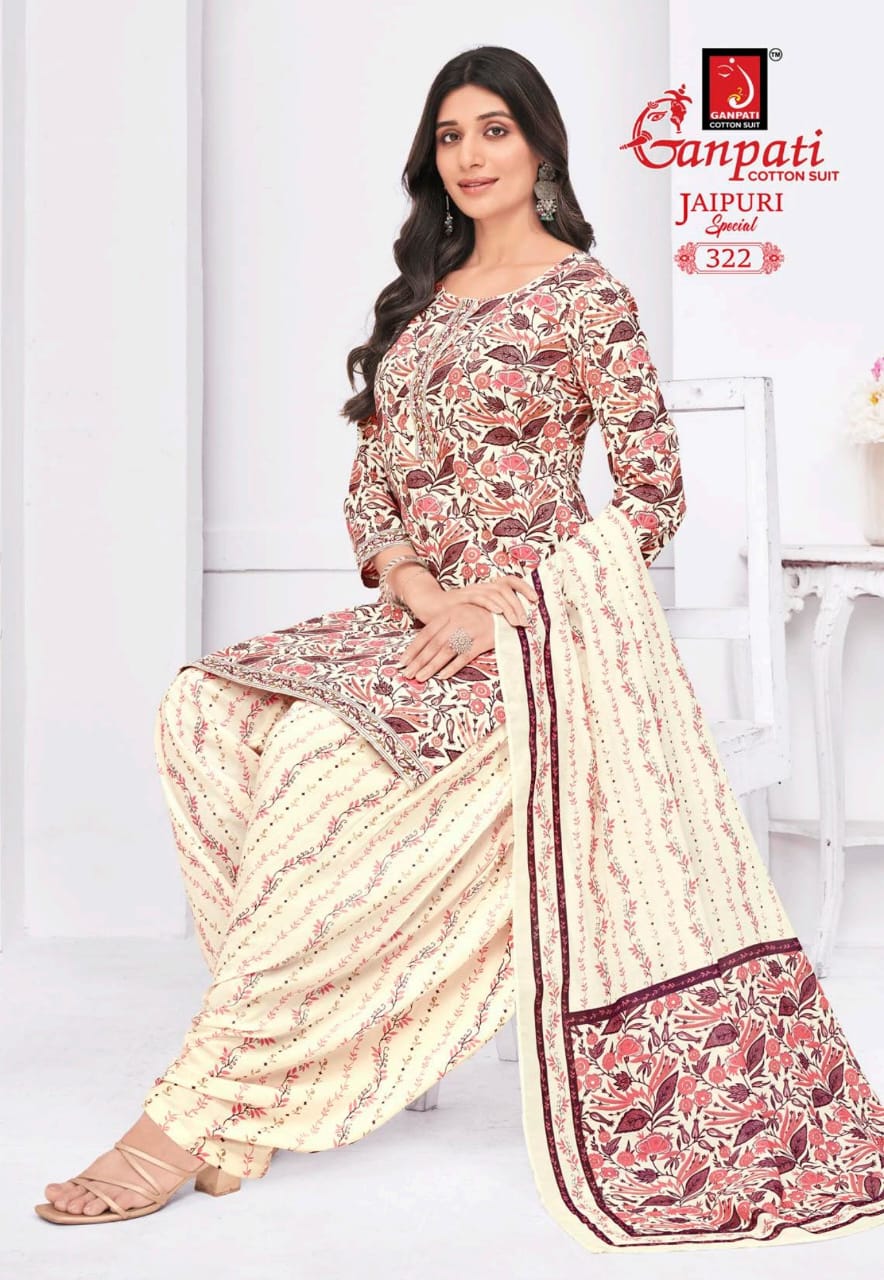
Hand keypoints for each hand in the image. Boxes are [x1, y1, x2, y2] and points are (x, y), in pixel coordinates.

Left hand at [395, 575, 538, 683]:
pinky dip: (452, 666)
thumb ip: (443, 628)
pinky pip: (465, 656)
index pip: (426, 634)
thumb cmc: (480, 617)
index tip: (402, 662)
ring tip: (420, 677)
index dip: (413, 649)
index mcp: (449, 614)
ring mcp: (470, 630)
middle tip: (407, 674)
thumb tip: (424, 648)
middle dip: (418, 660)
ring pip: (446, 651)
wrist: (507, 613)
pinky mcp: (483, 640)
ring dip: (431, 666)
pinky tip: (442, 676)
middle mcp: (457, 621)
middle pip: (434, 644)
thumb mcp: (459, 616)